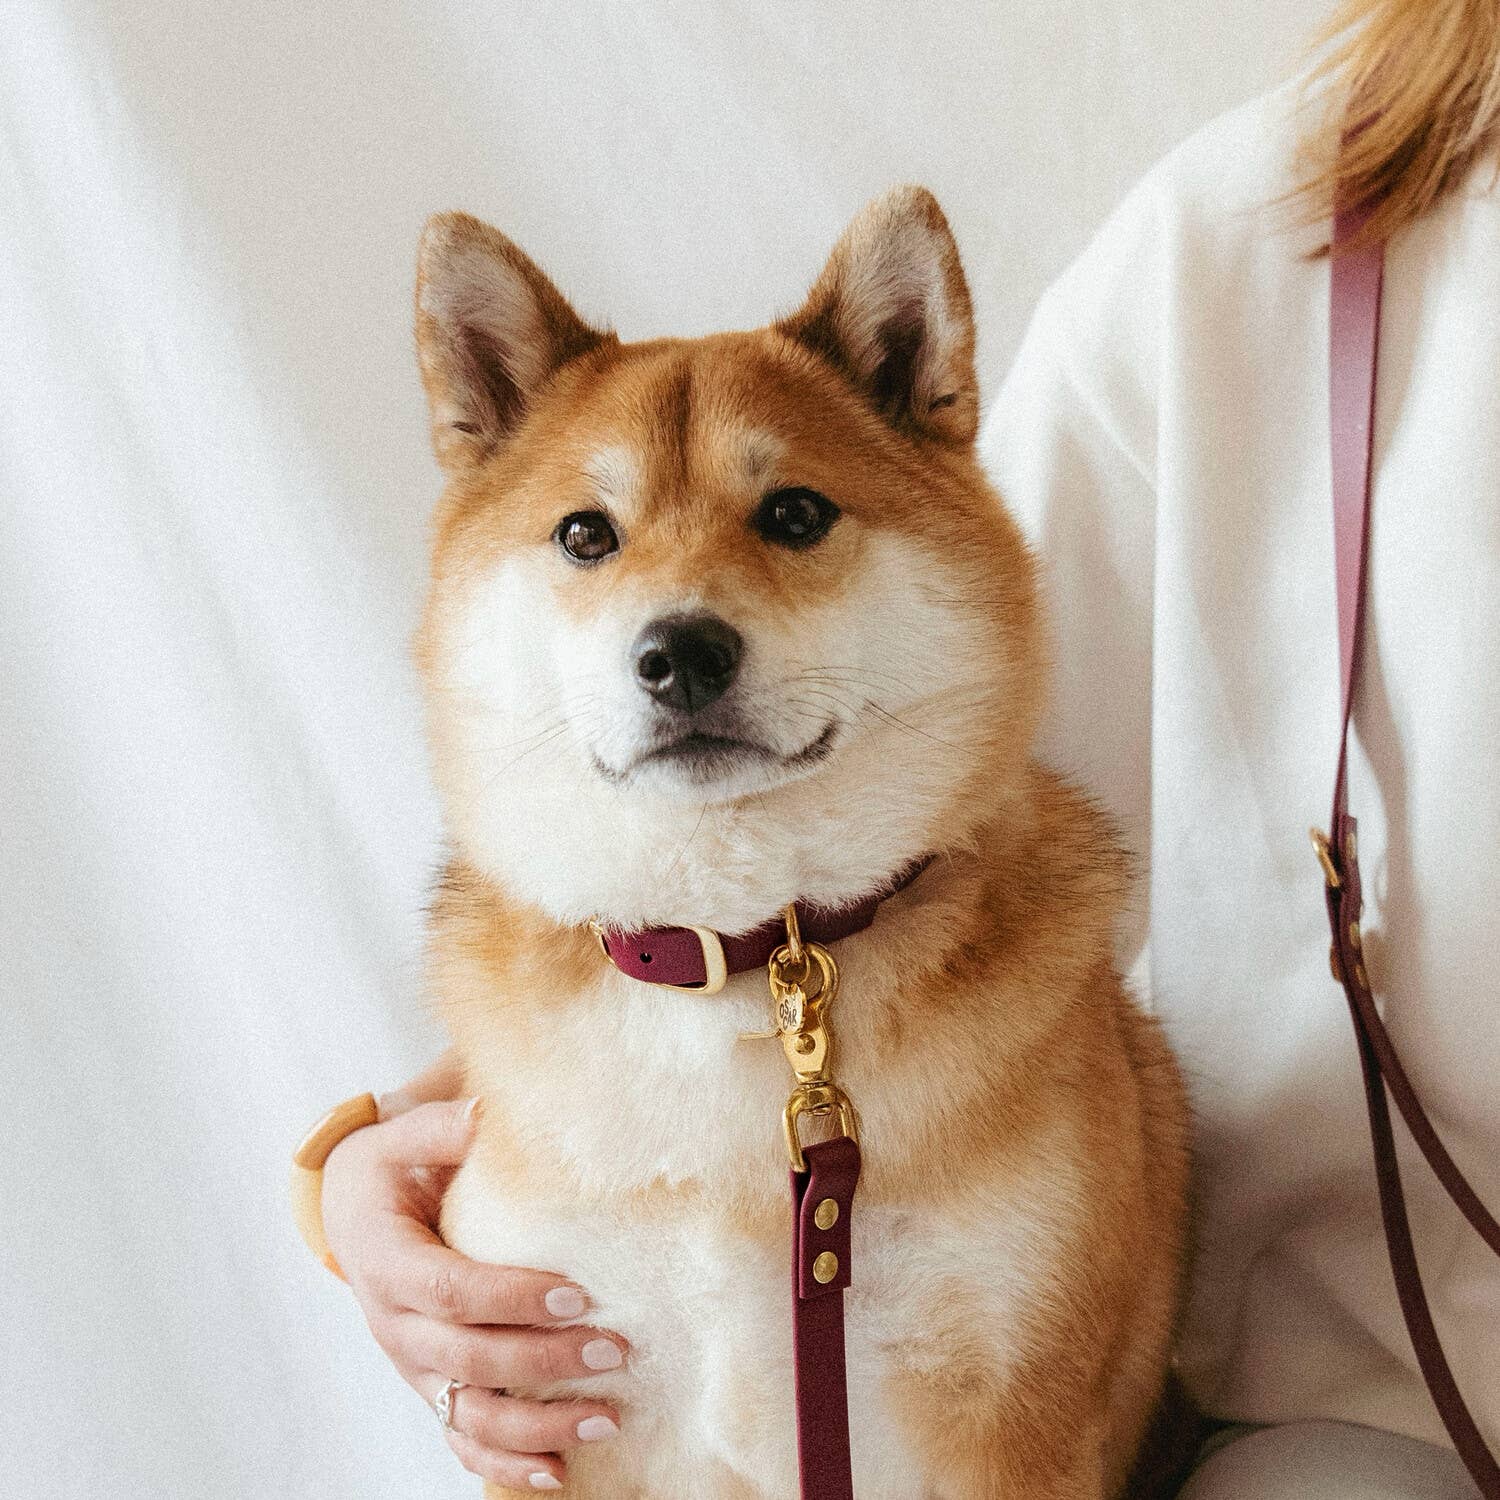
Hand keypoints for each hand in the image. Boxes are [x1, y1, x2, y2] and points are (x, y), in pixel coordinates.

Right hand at [322, 1094, 627, 1490]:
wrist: (349, 1211)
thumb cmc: (388, 1169)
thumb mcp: (401, 1136)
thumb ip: (442, 1126)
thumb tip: (488, 1112)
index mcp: (386, 1262)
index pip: (449, 1290)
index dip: (511, 1298)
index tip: (576, 1292)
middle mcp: (395, 1325)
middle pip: (468, 1358)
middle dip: (545, 1359)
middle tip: (616, 1348)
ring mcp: (412, 1365)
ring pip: (469, 1414)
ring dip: (537, 1426)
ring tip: (607, 1419)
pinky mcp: (430, 1385)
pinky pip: (462, 1438)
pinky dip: (506, 1463)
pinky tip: (557, 1473)